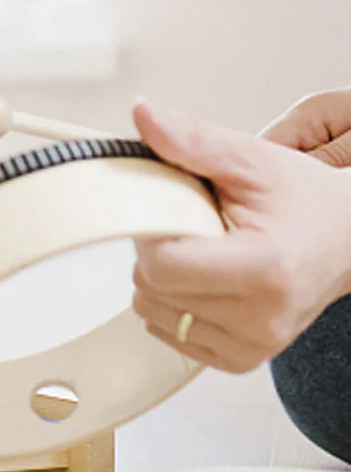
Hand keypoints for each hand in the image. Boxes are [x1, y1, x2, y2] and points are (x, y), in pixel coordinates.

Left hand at [131, 101, 350, 372]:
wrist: (350, 237)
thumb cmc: (304, 197)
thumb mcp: (251, 158)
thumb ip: (191, 140)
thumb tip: (141, 114)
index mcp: (265, 269)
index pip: (161, 267)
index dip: (150, 232)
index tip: (171, 211)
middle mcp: (263, 317)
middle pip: (153, 291)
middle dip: (154, 252)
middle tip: (189, 227)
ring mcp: (257, 344)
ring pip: (156, 316)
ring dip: (161, 282)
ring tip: (199, 252)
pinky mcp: (247, 358)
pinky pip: (177, 337)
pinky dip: (175, 307)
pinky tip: (201, 281)